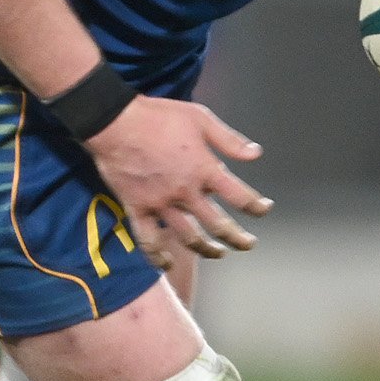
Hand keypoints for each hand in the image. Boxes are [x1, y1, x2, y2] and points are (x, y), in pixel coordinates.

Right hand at [86, 94, 270, 265]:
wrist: (114, 122)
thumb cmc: (158, 116)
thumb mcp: (200, 118)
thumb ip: (229, 140)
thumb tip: (256, 154)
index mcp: (203, 169)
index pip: (240, 197)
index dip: (257, 207)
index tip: (264, 209)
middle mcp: (185, 192)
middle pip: (219, 225)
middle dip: (238, 239)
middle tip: (248, 244)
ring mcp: (160, 204)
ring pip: (189, 238)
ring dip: (207, 250)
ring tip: (218, 254)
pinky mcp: (137, 209)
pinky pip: (148, 241)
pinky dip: (158, 256)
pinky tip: (167, 264)